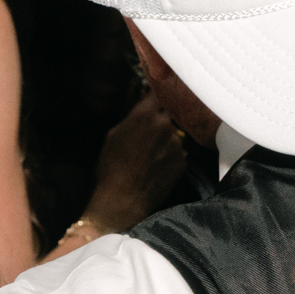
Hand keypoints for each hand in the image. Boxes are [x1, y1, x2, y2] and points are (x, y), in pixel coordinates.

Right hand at [85, 92, 185, 231]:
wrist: (123, 200)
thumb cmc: (111, 167)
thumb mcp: (113, 134)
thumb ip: (132, 118)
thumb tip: (142, 110)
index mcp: (145, 114)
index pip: (157, 94)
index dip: (154, 99)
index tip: (152, 103)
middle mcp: (165, 125)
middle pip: (168, 114)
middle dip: (160, 120)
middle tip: (149, 133)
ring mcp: (177, 143)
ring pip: (174, 134)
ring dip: (166, 140)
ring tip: (149, 156)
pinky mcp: (183, 161)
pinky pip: (178, 152)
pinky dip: (170, 157)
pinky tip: (156, 167)